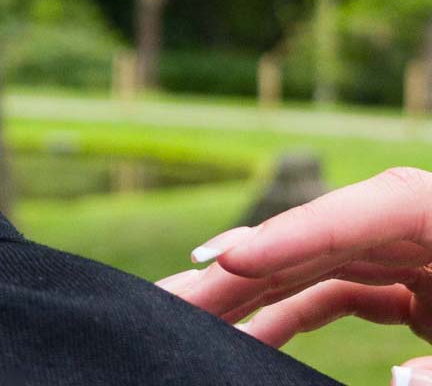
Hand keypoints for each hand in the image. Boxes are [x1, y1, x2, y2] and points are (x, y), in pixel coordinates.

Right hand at [154, 167, 431, 382]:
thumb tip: (396, 380)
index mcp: (427, 211)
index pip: (343, 218)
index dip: (280, 238)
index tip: (221, 259)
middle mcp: (398, 221)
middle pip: (302, 242)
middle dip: (235, 269)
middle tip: (174, 297)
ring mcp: (394, 249)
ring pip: (302, 266)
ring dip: (245, 291)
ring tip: (189, 315)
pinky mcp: (396, 280)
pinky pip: (329, 293)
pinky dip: (286, 315)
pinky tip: (245, 338)